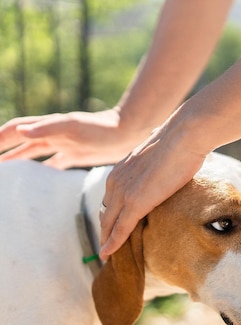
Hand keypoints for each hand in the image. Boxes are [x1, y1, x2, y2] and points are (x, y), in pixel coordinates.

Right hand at [0, 109, 144, 168]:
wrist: (129, 131)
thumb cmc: (102, 128)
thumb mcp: (74, 127)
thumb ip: (48, 128)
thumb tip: (20, 131)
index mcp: (47, 127)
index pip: (14, 130)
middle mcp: (52, 134)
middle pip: (20, 142)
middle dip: (3, 151)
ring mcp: (63, 145)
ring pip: (33, 153)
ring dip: (18, 161)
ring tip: (4, 174)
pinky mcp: (76, 155)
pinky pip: (53, 164)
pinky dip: (41, 171)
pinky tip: (36, 183)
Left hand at [99, 125, 205, 258]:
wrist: (183, 137)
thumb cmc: (180, 142)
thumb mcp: (160, 155)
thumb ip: (157, 165)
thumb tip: (169, 163)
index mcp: (121, 170)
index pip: (110, 198)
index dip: (110, 214)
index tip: (112, 225)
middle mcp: (116, 181)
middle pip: (105, 212)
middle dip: (104, 229)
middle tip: (105, 245)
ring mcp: (124, 193)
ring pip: (109, 222)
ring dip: (106, 239)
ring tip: (107, 254)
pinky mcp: (135, 203)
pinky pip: (120, 229)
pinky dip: (112, 243)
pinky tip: (108, 254)